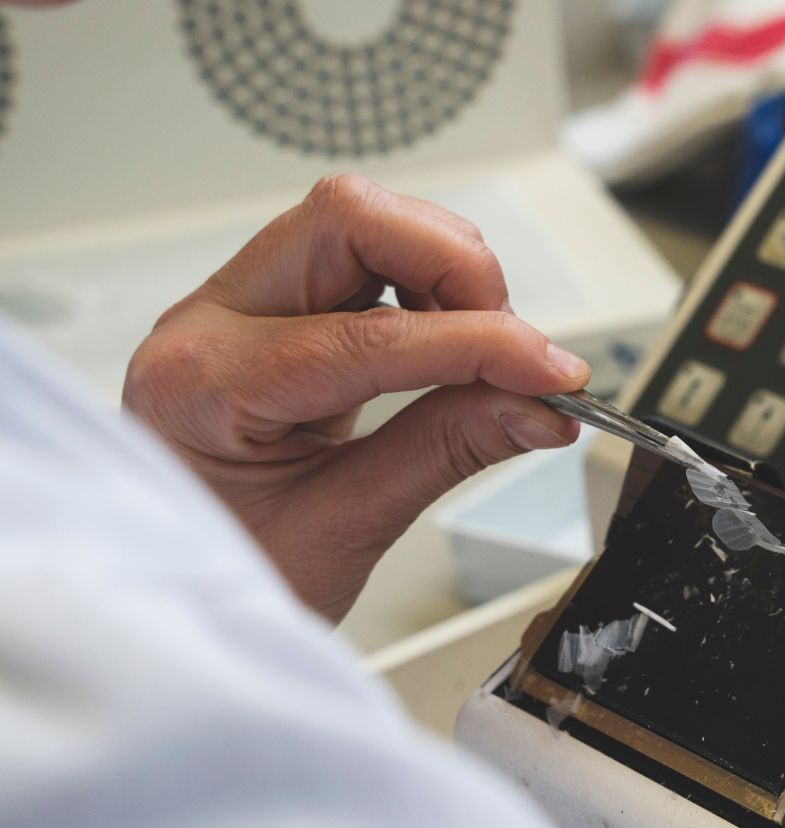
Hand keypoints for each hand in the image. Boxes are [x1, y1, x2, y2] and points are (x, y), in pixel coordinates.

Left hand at [124, 174, 590, 621]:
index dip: (480, 345)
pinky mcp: (271, 309)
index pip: (368, 334)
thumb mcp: (344, 529)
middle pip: (349, 219)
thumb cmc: (231, 573)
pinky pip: (359, 254)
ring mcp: (237, 306)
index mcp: (205, 385)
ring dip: (444, 270)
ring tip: (482, 352)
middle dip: (455, 268)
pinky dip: (426, 285)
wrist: (173, 591)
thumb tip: (535, 405)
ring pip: (360, 219)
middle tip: (512, 345)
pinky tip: (448, 343)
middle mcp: (210, 322)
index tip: (551, 375)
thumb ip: (445, 452)